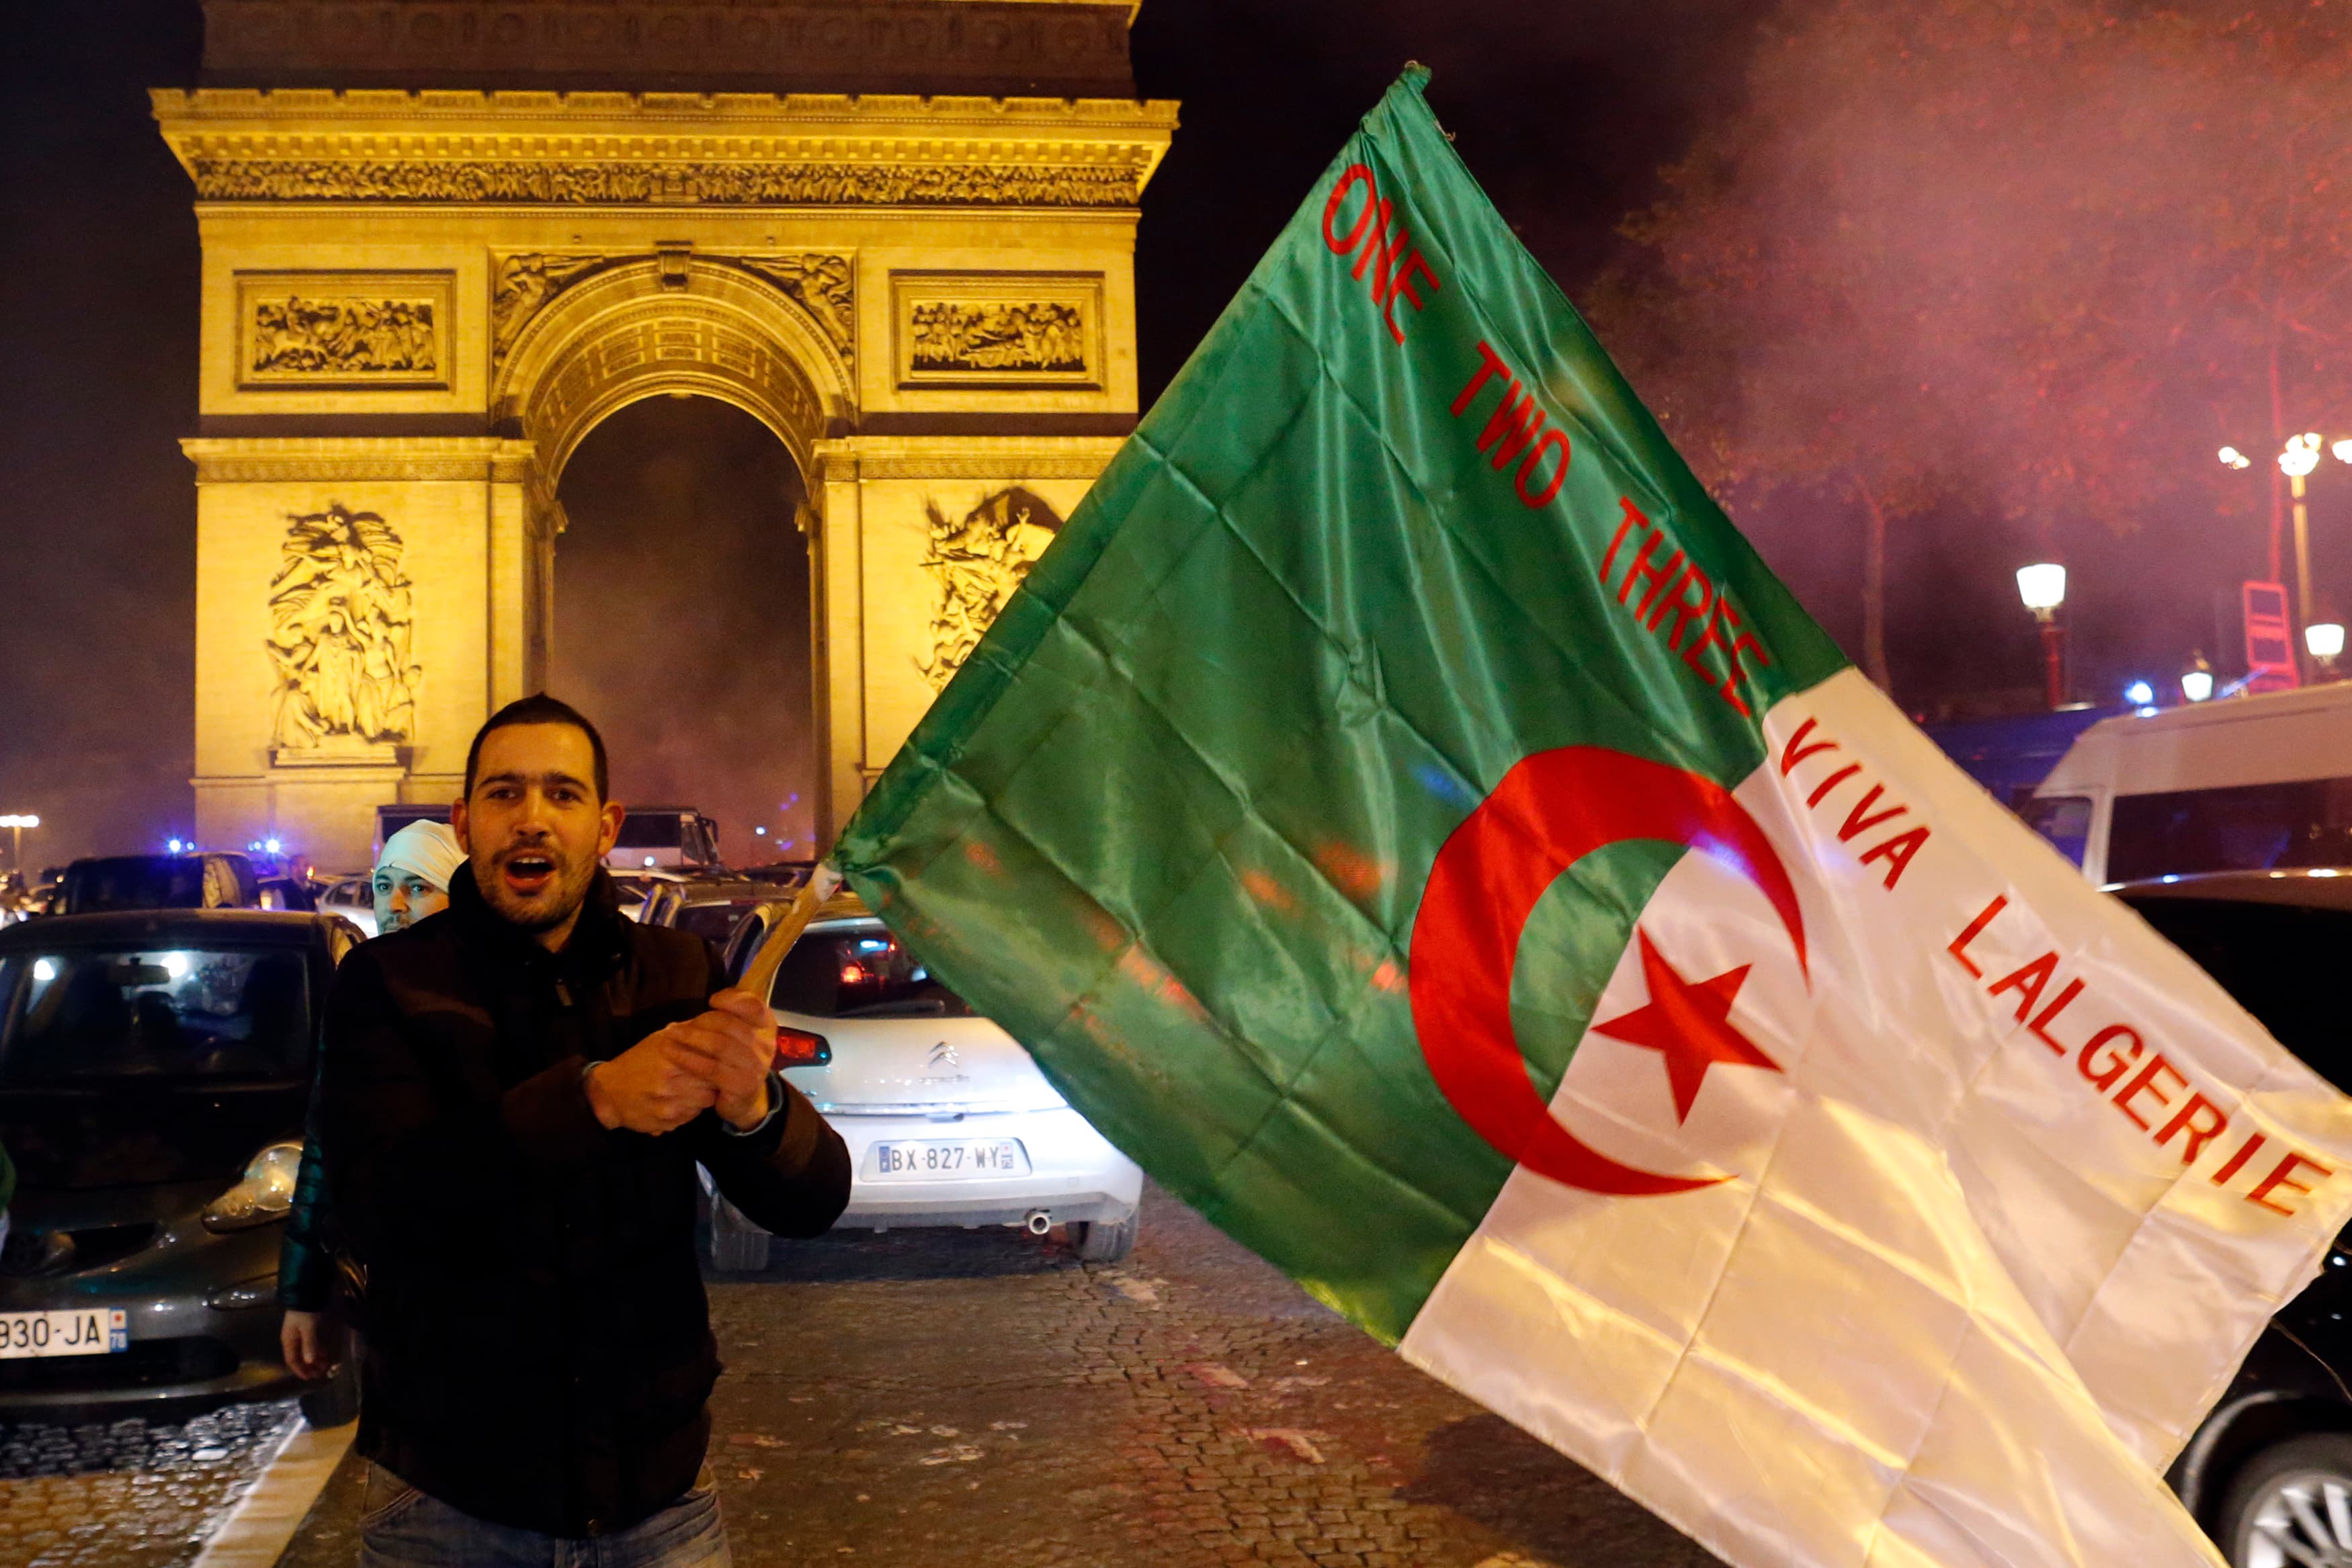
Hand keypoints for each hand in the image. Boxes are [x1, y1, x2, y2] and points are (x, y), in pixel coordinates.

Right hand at [281, 1309, 340, 1380]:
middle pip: (299, 1357)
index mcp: (288, 1340)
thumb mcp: (308, 1328)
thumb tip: (310, 1362)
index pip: (292, 1360)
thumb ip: (309, 1344)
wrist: (308, 1292)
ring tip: (325, 1366)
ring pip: (306, 1351)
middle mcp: (293, 1339)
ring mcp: (300, 1333)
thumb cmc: (306, 1311)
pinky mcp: (308, 1328)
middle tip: (320, 1374)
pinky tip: (324, 1354)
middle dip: (309, 1366)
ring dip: (315, 1359)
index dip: (300, 1370)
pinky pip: (312, 1344)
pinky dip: (318, 1350)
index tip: (310, 1378)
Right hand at [583, 1034, 722, 1134]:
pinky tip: (680, 1102)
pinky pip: (691, 1116)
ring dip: (703, 1096)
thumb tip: (716, 1020)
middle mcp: (669, 1079)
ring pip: (705, 1102)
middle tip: (707, 1077)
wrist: (606, 1093)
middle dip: (713, 1080)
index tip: (717, 1060)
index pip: (710, 1059)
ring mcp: (668, 1103)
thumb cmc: (637, 1062)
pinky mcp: (666, 1121)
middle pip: (712, 1082)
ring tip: (692, 1090)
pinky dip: (690, 1110)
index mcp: (669, 1054)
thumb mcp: (658, 1040)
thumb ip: (688, 1032)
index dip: (717, 1060)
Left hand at [659, 988, 775, 1129]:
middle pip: (729, 1025)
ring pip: (719, 1045)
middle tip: (673, 1027)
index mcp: (766, 1027)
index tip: (711, 1001)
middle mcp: (765, 1045)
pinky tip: (675, 1056)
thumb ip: (730, 1016)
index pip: (754, 1006)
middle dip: (698, 1023)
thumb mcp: (738, 1036)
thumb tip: (715, 998)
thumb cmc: (735, 1060)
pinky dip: (690, 1060)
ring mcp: (756, 1066)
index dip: (732, 1000)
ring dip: (690, 1040)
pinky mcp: (742, 1085)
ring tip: (669, 1038)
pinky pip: (711, 1069)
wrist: (744, 1099)